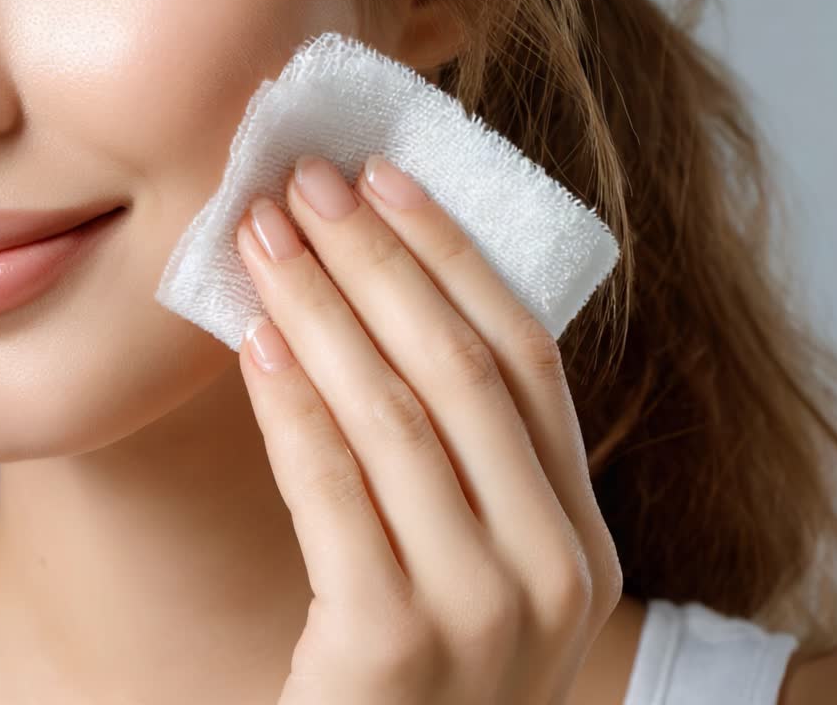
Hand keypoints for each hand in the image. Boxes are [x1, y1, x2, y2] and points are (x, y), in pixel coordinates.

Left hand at [235, 153, 622, 704]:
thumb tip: (381, 312)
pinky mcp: (390, 645)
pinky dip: (290, 400)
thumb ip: (461, 472)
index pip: (529, 361)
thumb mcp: (474, 574)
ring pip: (394, 413)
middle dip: (379, 259)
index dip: (455, 258)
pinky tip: (254, 337)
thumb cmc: (415, 679)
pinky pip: (331, 486)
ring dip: (321, 308)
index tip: (389, 181)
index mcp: (582, 541)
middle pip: (463, 369)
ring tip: (264, 238)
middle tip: (309, 185)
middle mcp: (553, 571)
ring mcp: (480, 611)